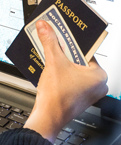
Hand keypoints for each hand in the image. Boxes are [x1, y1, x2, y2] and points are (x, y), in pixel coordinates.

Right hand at [23, 20, 107, 141]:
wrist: (48, 117)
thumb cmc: (58, 97)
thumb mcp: (53, 62)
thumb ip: (49, 42)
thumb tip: (45, 27)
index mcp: (99, 75)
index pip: (85, 51)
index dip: (70, 43)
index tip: (61, 36)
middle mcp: (98, 85)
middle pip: (78, 60)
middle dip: (64, 53)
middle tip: (53, 47)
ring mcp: (89, 92)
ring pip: (74, 70)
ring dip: (61, 63)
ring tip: (50, 59)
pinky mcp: (79, 97)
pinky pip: (71, 79)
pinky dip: (61, 74)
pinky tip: (51, 72)